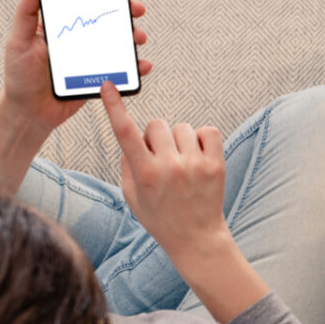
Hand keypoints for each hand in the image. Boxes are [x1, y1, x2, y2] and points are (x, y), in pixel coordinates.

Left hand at [1, 0, 152, 134]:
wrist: (29, 112)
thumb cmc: (19, 75)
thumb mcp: (20, 40)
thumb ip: (26, 13)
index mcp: (61, 26)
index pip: (85, 3)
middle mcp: (79, 40)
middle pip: (106, 22)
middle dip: (126, 14)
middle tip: (137, 11)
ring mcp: (91, 59)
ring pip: (117, 45)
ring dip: (133, 38)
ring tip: (138, 38)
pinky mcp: (98, 78)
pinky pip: (120, 72)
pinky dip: (134, 69)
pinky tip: (142, 66)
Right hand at [100, 81, 227, 256]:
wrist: (196, 238)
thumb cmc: (160, 217)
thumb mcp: (132, 196)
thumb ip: (127, 164)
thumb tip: (132, 137)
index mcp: (145, 174)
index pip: (125, 132)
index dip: (114, 107)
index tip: (108, 85)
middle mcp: (169, 167)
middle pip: (156, 124)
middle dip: (156, 137)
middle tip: (161, 159)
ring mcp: (195, 165)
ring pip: (181, 127)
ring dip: (179, 140)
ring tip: (181, 163)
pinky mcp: (216, 165)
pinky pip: (207, 131)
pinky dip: (201, 139)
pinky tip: (197, 156)